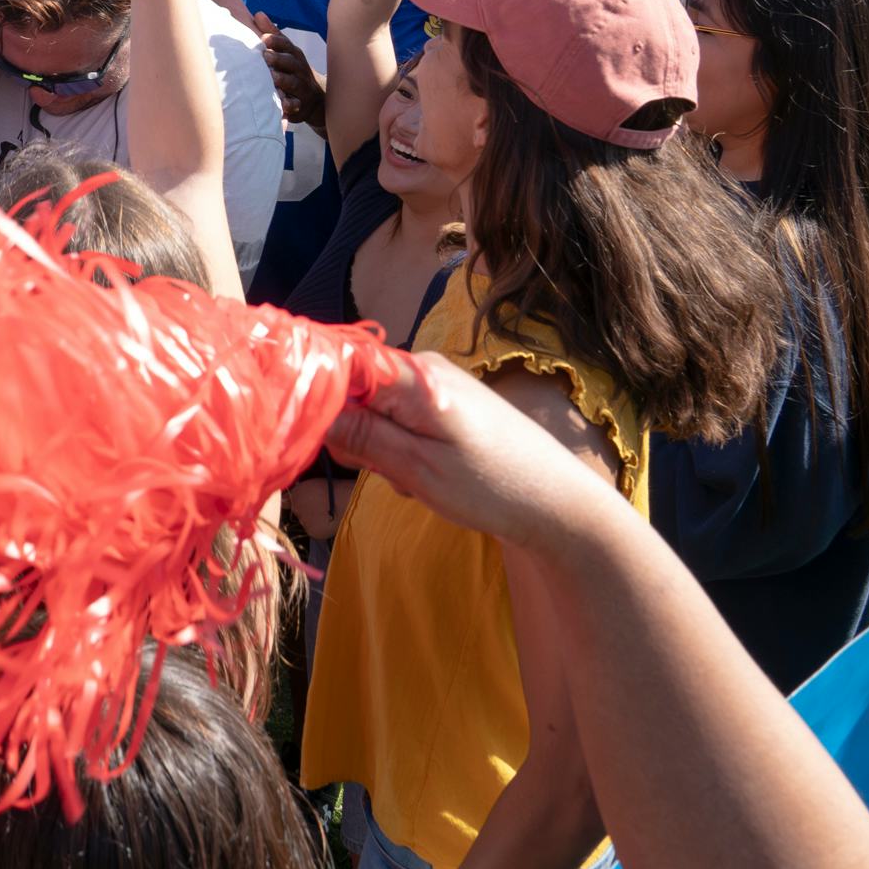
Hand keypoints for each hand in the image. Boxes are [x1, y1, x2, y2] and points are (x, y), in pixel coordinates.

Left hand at [253, 19, 323, 125]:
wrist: (315, 99)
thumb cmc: (293, 70)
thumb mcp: (286, 51)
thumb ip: (272, 34)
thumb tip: (258, 14)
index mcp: (293, 54)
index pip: (286, 45)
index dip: (276, 41)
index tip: (264, 37)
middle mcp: (299, 69)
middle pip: (290, 62)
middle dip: (278, 58)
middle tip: (265, 56)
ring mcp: (302, 87)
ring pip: (293, 83)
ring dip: (283, 80)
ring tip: (272, 78)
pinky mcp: (301, 104)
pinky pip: (296, 105)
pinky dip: (290, 105)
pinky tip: (283, 105)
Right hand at [322, 348, 625, 557]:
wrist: (560, 504)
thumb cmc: (493, 486)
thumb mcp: (417, 468)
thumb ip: (361, 435)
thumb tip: (308, 406)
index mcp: (415, 374)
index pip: (340, 364)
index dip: (318, 397)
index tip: (318, 438)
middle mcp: (423, 367)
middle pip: (354, 391)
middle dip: (356, 435)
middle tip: (390, 473)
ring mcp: (437, 385)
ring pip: (376, 412)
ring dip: (382, 450)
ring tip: (416, 479)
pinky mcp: (448, 406)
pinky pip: (400, 422)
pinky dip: (403, 452)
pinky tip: (429, 476)